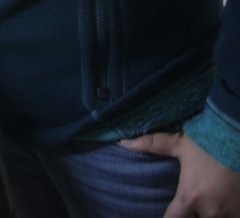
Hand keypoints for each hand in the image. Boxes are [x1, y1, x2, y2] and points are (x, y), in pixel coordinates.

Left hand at [121, 131, 239, 216]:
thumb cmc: (212, 142)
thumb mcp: (181, 144)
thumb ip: (153, 145)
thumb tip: (124, 142)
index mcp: (190, 197)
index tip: (170, 214)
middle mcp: (210, 211)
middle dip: (191, 216)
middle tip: (189, 207)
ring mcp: (232, 214)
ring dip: (211, 215)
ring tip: (207, 205)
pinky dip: (228, 214)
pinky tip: (223, 207)